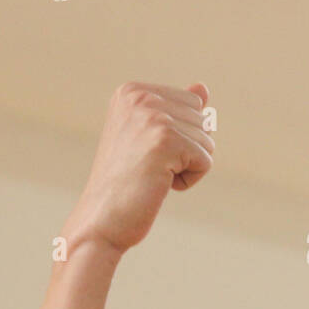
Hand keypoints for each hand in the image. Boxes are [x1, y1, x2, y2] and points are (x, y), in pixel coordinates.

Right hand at [63, 81, 214, 255]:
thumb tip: (204, 87)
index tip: (144, 153)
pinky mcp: (166, 140)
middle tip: (148, 167)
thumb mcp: (149, 139)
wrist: (101, 221)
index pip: (193, 103)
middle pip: (203, 119)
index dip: (180, 137)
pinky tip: (158, 185)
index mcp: (132, 91)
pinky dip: (188, 180)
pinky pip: (206, 161)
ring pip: (207, 140)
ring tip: (151, 176)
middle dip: (186, 151)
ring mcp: (152, 116)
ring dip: (186, 167)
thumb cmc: (125, 184)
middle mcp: (140, 97)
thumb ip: (176, 111)